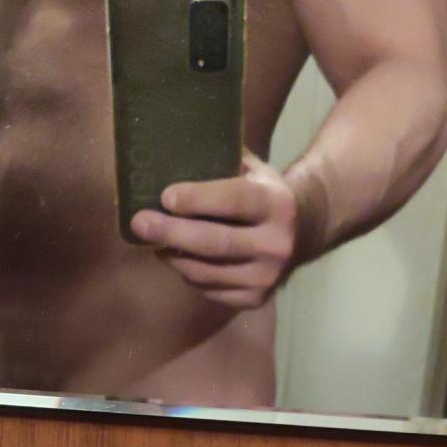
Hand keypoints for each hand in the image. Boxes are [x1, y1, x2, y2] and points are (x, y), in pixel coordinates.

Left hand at [130, 149, 297, 308]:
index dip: (198, 199)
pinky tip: (178, 257)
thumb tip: (168, 147)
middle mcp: (276, 244)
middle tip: (140, 222)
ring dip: (172, 255)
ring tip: (151, 240)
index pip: (235, 201)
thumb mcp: (254, 169)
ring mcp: (267, 276)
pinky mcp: (256, 299)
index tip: (165, 196)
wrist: (306, 229)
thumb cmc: (263, 191)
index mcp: (277, 204)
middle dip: (172, 232)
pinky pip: (208, 290)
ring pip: (206, 271)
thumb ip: (221, 160)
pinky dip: (187, 273)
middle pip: (215, 242)